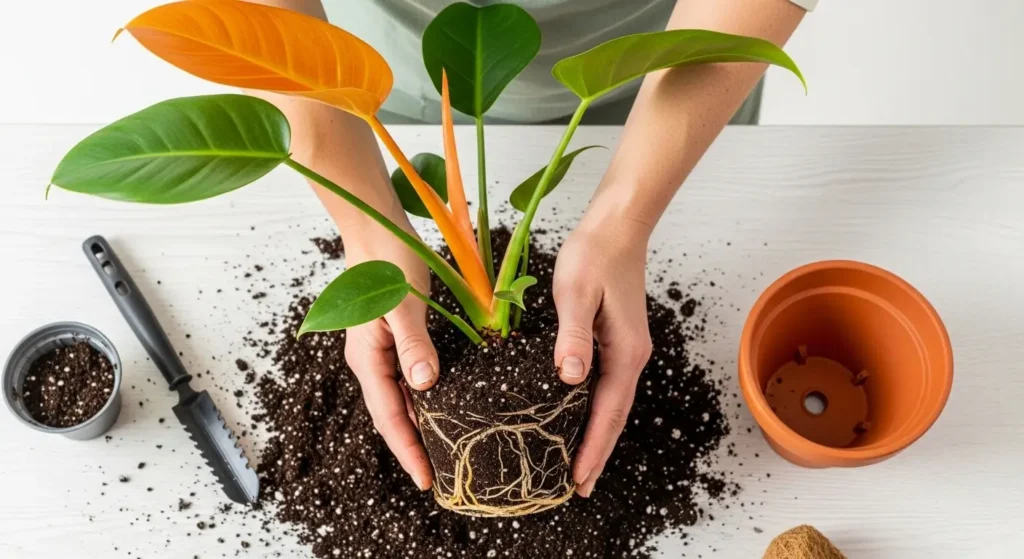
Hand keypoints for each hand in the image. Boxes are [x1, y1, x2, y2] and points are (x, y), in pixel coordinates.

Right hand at [341, 216, 438, 490]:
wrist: (375, 228)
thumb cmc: (388, 259)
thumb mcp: (404, 303)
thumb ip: (414, 344)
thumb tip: (425, 386)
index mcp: (367, 357)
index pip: (389, 416)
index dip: (407, 449)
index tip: (425, 480)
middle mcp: (370, 360)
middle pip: (391, 415)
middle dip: (411, 448)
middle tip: (436, 479)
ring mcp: (379, 351)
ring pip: (398, 400)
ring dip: (417, 428)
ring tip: (440, 454)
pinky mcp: (391, 339)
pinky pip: (405, 381)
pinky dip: (421, 401)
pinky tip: (441, 408)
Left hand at [552, 214, 652, 497]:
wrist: (617, 226)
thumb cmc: (594, 254)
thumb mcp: (576, 292)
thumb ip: (572, 336)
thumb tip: (570, 379)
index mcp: (624, 351)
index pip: (607, 412)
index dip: (593, 448)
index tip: (578, 480)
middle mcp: (630, 356)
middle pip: (613, 416)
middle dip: (597, 453)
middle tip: (577, 489)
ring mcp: (625, 349)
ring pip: (610, 403)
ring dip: (595, 435)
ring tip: (576, 465)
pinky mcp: (615, 339)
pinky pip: (605, 386)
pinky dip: (593, 411)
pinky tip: (576, 418)